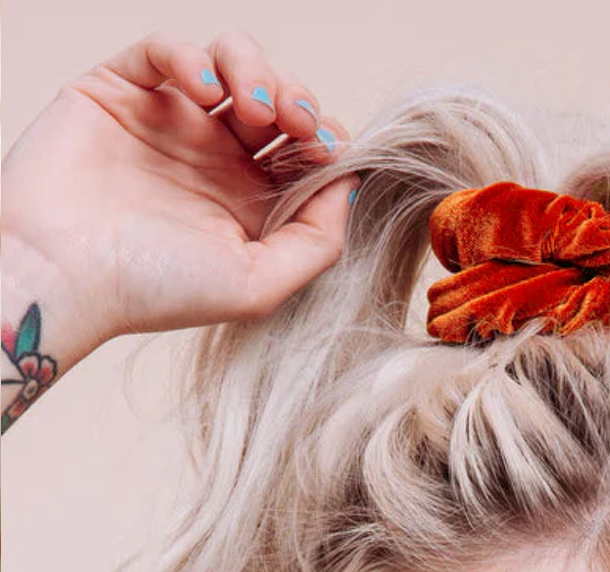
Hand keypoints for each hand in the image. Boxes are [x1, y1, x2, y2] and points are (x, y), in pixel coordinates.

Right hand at [1, 30, 357, 356]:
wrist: (65, 274)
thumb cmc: (156, 290)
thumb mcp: (258, 285)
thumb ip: (316, 242)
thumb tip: (351, 185)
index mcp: (249, 201)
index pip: (304, 150)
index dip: (324, 138)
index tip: (327, 149)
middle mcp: (213, 158)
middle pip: (276, 99)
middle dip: (297, 99)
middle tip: (293, 122)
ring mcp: (168, 121)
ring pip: (229, 62)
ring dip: (254, 69)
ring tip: (252, 105)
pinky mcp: (120, 90)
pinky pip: (164, 50)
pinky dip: (190, 55)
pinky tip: (204, 87)